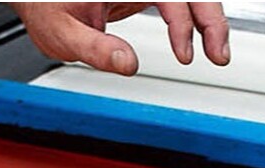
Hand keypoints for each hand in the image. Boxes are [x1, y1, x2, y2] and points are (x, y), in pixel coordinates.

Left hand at [14, 3, 229, 75]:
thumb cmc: (45, 7)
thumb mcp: (64, 32)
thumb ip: (96, 49)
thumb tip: (128, 64)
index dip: (184, 23)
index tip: (184, 54)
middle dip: (212, 20)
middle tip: (219, 56)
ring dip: (208, 21)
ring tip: (217, 54)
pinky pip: (178, 2)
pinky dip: (190, 21)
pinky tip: (194, 42)